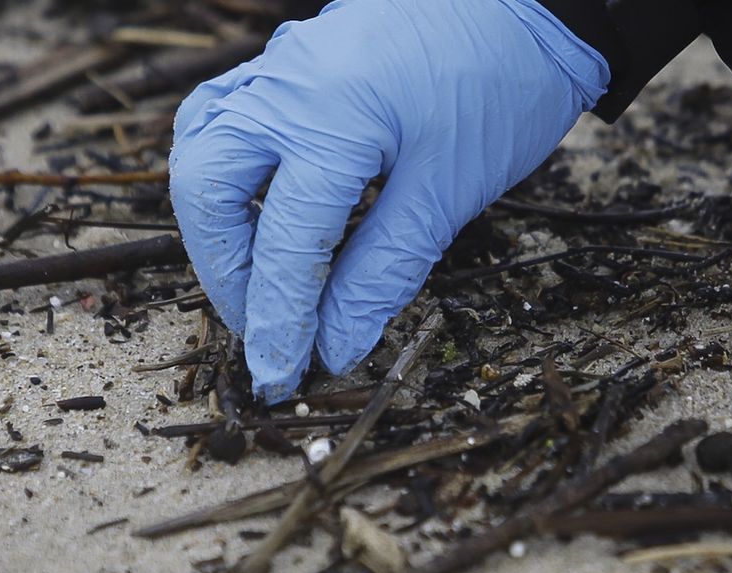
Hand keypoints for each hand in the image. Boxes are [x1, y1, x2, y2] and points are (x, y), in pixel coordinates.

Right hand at [169, 0, 607, 401]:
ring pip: (201, 151)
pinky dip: (224, 173)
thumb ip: (382, 272)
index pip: (283, 240)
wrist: (530, 1)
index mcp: (333, 115)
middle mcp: (286, 85)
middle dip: (226, 273)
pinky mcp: (284, 62)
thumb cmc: (505, 88)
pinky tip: (252, 211)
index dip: (277, 319)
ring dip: (217, 226)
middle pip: (206, 191)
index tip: (279, 376)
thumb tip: (333, 347)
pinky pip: (221, 117)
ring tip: (258, 279)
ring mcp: (278, 65)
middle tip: (265, 326)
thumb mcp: (450, 192)